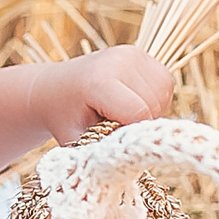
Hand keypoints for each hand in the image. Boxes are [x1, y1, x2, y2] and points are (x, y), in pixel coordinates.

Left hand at [36, 44, 173, 144]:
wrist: (53, 88)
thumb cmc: (65, 118)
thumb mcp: (77, 141)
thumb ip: (104, 152)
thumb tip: (136, 165)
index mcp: (98, 81)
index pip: (138, 113)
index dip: (133, 134)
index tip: (116, 140)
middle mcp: (118, 60)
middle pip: (154, 105)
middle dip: (140, 124)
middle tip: (113, 126)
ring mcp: (131, 53)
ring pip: (163, 94)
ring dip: (151, 110)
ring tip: (122, 113)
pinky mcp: (141, 53)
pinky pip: (165, 82)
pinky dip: (155, 97)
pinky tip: (132, 100)